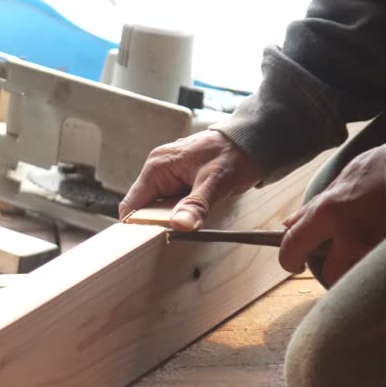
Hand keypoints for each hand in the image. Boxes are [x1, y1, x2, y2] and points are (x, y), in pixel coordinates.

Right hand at [119, 130, 261, 230]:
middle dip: (155, 225)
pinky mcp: (182, 184)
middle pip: (145, 208)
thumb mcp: (215, 182)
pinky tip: (191, 222)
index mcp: (158, 166)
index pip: (132, 203)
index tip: (143, 244)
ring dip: (170, 222)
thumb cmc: (233, 155)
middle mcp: (159, 171)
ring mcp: (170, 178)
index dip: (134, 225)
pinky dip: (181, 216)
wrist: (253, 142)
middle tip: (168, 242)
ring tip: (183, 232)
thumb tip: (179, 225)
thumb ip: (196, 205)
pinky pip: (174, 206)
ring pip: (160, 209)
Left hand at [279, 140, 385, 284]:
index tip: (294, 263)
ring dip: (360, 271)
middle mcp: (351, 236)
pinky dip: (383, 268)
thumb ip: (317, 203)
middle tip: (338, 261)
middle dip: (332, 270)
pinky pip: (384, 273)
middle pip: (330, 273)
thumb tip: (290, 223)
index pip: (294, 245)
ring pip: (359, 278)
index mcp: (330, 211)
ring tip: (369, 254)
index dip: (288, 259)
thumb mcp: (346, 176)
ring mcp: (379, 249)